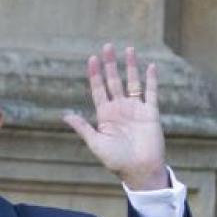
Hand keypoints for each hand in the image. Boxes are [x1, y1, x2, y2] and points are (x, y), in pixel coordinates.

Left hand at [63, 44, 167, 190]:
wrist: (139, 170)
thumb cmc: (116, 161)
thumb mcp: (96, 143)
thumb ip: (83, 127)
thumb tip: (65, 115)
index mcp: (105, 115)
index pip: (99, 90)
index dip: (95, 75)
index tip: (92, 59)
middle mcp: (120, 109)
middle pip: (114, 81)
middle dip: (110, 64)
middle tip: (107, 47)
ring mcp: (135, 109)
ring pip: (132, 82)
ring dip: (130, 66)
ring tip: (128, 49)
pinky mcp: (150, 113)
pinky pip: (151, 92)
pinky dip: (151, 80)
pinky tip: (149, 66)